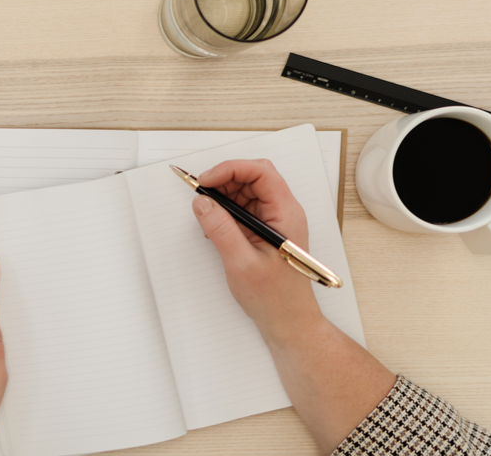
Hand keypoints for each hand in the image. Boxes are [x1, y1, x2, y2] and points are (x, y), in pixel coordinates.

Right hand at [190, 159, 322, 339]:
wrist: (289, 322)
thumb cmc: (275, 298)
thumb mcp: (241, 263)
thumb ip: (221, 229)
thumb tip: (203, 202)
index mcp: (286, 214)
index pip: (260, 173)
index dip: (230, 169)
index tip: (206, 180)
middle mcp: (283, 212)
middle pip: (253, 177)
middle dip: (224, 181)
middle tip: (202, 195)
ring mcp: (275, 220)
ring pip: (247, 191)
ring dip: (223, 197)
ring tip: (207, 216)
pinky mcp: (265, 229)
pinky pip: (244, 207)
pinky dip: (226, 211)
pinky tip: (216, 227)